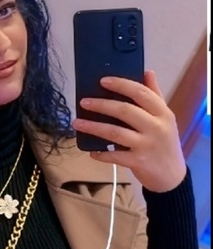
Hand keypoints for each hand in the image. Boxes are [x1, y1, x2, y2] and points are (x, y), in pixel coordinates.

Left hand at [72, 70, 186, 191]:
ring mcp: (146, 145)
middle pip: (125, 111)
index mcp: (162, 113)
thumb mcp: (165, 118)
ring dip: (93, 127)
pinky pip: (114, 156)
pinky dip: (101, 153)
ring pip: (115, 132)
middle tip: (83, 102)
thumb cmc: (164, 143)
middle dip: (101, 105)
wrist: (172, 176)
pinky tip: (90, 151)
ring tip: (76, 123)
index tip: (102, 80)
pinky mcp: (137, 162)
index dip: (121, 85)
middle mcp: (156, 127)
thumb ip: (155, 95)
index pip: (141, 93)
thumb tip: (148, 71)